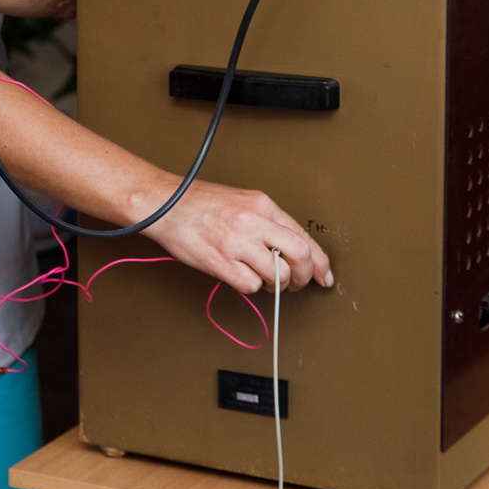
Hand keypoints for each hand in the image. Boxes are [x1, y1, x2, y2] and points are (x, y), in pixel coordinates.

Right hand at [138, 178, 333, 295]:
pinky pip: (250, 285)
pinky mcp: (220, 261)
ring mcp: (236, 242)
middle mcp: (253, 221)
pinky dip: (251, 287)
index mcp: (262, 204)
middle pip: (299, 256)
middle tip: (296, 283)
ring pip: (277, 275)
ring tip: (264, 280)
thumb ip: (268, 223)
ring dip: (276, 285)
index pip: (304, 237)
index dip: (320, 262)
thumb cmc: (199, 204)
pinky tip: (242, 277)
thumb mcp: (242, 202)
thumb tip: (294, 250)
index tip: (324, 276)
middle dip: (304, 276)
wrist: (163, 204)